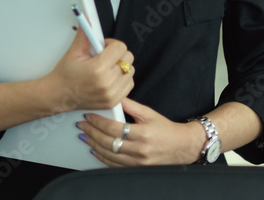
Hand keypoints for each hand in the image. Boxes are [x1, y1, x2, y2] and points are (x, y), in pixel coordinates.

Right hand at [43, 28, 134, 111]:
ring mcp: (111, 94)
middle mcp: (107, 83)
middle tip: (104, 57)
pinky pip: (129, 84)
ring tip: (106, 68)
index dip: (111, 44)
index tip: (103, 46)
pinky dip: (122, 79)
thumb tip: (87, 18)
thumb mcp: (74, 52)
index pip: (120, 48)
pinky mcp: (114, 102)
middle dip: (117, 54)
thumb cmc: (65, 75)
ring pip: (130, 71)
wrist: (58, 95)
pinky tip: (109, 78)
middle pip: (128, 59)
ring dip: (121, 67)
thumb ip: (85, 33)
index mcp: (98, 68)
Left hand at [77, 98, 205, 166]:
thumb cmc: (166, 129)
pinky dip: (102, 158)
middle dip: (92, 133)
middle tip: (81, 126)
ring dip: (94, 145)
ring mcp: (138, 161)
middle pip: (109, 142)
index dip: (98, 122)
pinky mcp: (137, 168)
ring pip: (110, 155)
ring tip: (84, 137)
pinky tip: (94, 150)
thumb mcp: (149, 113)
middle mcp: (140, 149)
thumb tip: (114, 97)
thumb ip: (131, 106)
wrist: (182, 147)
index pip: (114, 128)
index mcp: (142, 133)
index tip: (88, 116)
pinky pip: (115, 165)